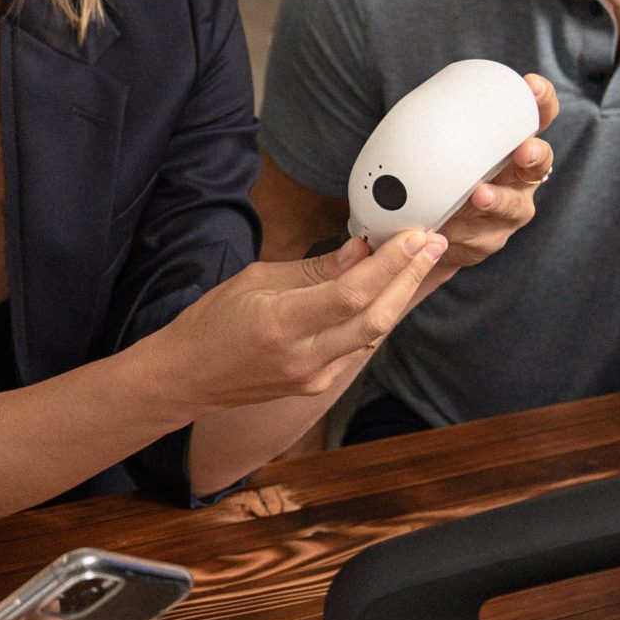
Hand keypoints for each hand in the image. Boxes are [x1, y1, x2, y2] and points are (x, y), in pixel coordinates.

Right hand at [150, 230, 446, 411]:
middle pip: (376, 317)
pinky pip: (357, 346)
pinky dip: (375, 315)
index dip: (390, 263)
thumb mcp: (256, 280)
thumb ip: (314, 270)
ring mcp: (313, 376)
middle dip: (409, 276)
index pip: (352, 292)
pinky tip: (385, 290)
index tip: (415, 235)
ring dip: (398, 295)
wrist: (187, 377)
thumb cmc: (212, 321)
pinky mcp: (317, 384)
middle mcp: (304, 356)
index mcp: (281, 324)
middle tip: (432, 242)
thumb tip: (360, 251)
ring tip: (416, 260)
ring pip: (373, 333)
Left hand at [436, 72, 559, 272]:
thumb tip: (416, 112)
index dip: (541, 101)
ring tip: (480, 195)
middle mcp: (519, 177)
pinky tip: (445, 229)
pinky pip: (480, 236)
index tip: (532, 86)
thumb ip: (435, 130)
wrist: (428, 229)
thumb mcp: (439, 149)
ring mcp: (510, 210)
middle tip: (523, 149)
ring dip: (498, 199)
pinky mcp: (491, 239)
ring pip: (513, 205)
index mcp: (510, 146)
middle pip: (539, 162)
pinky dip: (461, 231)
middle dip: (534, 154)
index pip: (535, 118)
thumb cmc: (439, 177)